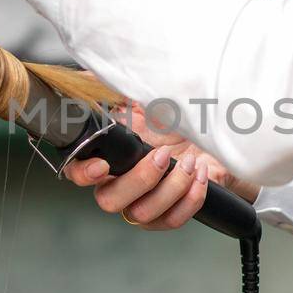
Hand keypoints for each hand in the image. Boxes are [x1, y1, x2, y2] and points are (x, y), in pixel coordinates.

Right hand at [63, 103, 260, 229]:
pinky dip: (189, 198)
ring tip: (189, 162)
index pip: (77, 173)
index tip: (103, 166)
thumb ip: (112, 84)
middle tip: (162, 155)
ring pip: (142, 214)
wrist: (215, 136)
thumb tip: (86, 72)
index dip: (84, 174)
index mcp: (108, 157)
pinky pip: (173, 220)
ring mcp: (145, 204)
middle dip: (139, 180)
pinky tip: (200, 174)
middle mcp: (121, 184)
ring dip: (169, 188)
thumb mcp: (145, 94)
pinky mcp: (171, 215)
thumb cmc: (177, 117)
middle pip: (109, 201)